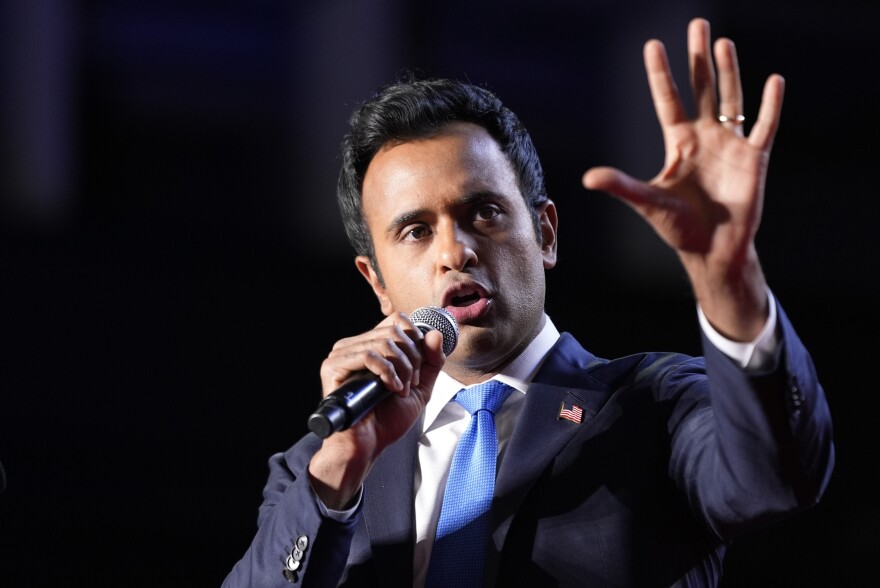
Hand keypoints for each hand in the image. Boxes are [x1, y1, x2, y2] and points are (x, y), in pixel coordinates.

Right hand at [308, 312, 446, 508]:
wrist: (368, 445)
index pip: (397, 320)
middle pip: (395, 331)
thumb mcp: (420, 387)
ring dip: (402, 369)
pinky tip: (390, 390)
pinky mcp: (333, 367)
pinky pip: (369, 356)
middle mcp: (355, 346)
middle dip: (412, 360)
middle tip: (410, 384)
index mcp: (371, 346)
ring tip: (400, 390)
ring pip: (384, 342)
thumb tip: (435, 334)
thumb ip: (432, 361)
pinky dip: (388, 373)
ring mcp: (342, 354)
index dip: (416, 339)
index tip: (418, 368)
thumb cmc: (388, 419)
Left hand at [583, 17, 780, 339]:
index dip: (660, 74)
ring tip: (724, 43)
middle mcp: (704, 137)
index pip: (667, 100)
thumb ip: (622, 185)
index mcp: (678, 143)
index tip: (653, 44)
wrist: (713, 250)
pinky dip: (770, 105)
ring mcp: (730, 145)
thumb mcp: (648, 202)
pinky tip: (773, 80)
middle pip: (701, 88)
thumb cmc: (679, 228)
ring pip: (731, 99)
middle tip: (698, 24)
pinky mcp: (754, 158)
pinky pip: (764, 125)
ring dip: (728, 72)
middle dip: (698, 58)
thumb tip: (588, 178)